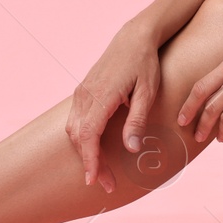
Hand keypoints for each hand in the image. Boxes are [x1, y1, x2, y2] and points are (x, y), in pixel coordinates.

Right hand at [64, 22, 163, 192]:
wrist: (134, 38)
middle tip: (108, 184)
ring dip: (85, 153)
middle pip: (79, 137)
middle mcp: (85, 94)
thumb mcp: (148, 91)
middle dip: (90, 163)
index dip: (91, 160)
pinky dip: (83, 139)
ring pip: (74, 130)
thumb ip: (138, 120)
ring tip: (101, 172)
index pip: (89, 135)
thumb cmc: (144, 63)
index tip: (94, 180)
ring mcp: (81, 92)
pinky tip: (95, 151)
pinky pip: (76, 121)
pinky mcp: (83, 92)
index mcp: (101, 95)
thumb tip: (131, 148)